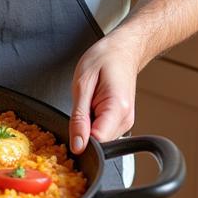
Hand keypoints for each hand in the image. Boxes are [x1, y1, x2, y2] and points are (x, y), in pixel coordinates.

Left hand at [69, 29, 142, 153]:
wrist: (122, 51)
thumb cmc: (103, 60)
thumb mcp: (82, 84)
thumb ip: (79, 118)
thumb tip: (78, 146)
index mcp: (117, 110)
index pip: (98, 143)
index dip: (81, 139)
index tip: (72, 126)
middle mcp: (125, 120)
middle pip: (99, 143)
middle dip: (83, 131)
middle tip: (78, 107)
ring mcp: (125, 122)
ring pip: (99, 138)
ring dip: (87, 125)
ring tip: (87, 102)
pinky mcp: (121, 121)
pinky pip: (102, 130)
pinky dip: (92, 122)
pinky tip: (91, 106)